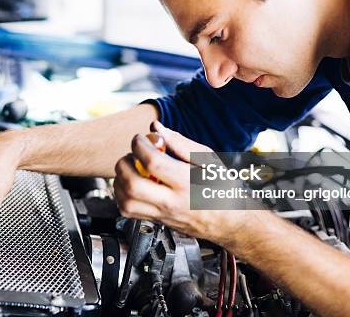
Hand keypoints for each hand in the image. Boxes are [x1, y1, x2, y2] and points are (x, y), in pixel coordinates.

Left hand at [114, 121, 238, 242]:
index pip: (153, 163)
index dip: (140, 145)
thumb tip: (157, 128)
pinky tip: (132, 184)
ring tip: (131, 169)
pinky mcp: (157, 221)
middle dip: (124, 164)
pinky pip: (128, 212)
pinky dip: (122, 195)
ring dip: (119, 181)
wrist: (230, 221)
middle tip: (131, 155)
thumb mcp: (209, 161)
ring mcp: (163, 214)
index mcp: (187, 183)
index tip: (140, 139)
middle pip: (133, 185)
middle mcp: (173, 202)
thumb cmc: (222, 189)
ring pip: (126, 202)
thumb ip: (181, 143)